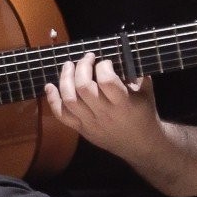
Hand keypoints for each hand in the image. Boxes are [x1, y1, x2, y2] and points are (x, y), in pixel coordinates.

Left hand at [42, 52, 160, 156]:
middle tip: (86, 58)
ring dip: (65, 79)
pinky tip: (50, 86)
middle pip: (83, 88)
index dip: (103, 66)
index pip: (106, 81)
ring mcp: (90, 123)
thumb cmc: (144, 113)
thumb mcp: (147, 92)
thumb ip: (136, 72)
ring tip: (68, 66)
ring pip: (69, 100)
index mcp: (124, 104)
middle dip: (81, 67)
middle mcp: (105, 114)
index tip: (105, 61)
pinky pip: (61, 115)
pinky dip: (52, 100)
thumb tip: (123, 51)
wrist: (141, 145)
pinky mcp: (81, 129)